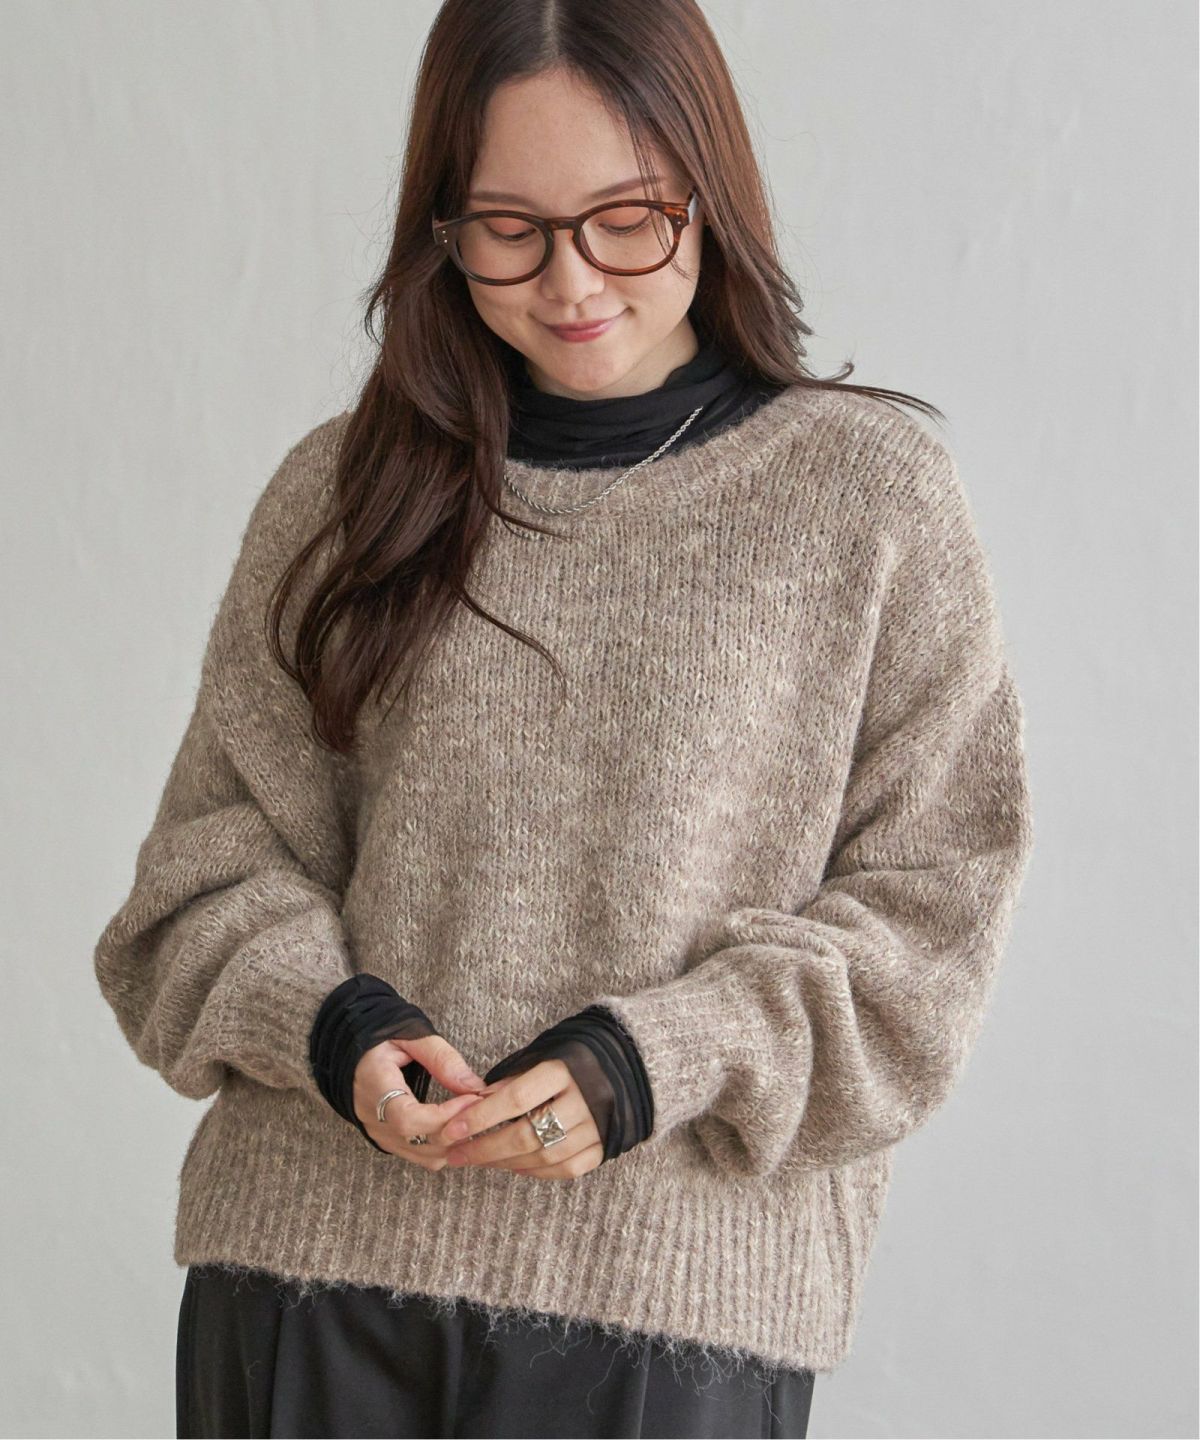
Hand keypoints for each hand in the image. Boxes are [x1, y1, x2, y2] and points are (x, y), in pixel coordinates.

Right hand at [354, 1032, 488, 1168]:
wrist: (347, 1051)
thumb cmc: (377, 1038)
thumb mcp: (408, 1035)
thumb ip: (441, 1058)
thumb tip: (474, 1086)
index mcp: (374, 1088)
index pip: (408, 1120)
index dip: (445, 1116)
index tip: (473, 1098)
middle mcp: (374, 1120)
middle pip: (422, 1145)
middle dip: (459, 1129)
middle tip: (484, 1104)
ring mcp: (380, 1135)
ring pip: (426, 1157)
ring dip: (456, 1141)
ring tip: (475, 1113)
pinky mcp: (389, 1141)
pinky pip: (422, 1155)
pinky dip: (446, 1146)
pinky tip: (461, 1125)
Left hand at [429, 1059, 603, 1181]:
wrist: (631, 1061)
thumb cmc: (576, 1055)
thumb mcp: (545, 1053)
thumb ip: (513, 1079)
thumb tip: (475, 1103)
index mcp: (566, 1069)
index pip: (516, 1098)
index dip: (482, 1116)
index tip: (452, 1129)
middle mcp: (585, 1099)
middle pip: (527, 1134)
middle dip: (485, 1148)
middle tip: (456, 1154)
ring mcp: (599, 1126)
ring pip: (545, 1156)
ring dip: (506, 1162)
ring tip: (480, 1160)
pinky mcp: (607, 1145)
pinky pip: (568, 1169)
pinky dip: (538, 1172)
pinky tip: (515, 1167)